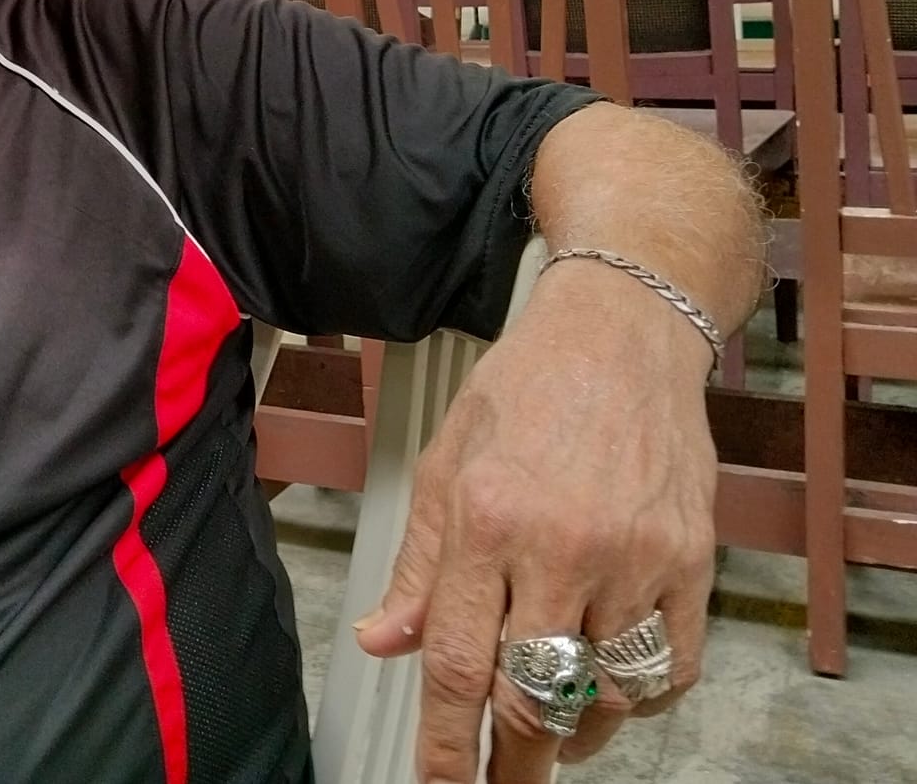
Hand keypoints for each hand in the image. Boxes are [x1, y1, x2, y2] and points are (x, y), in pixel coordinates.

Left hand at [352, 263, 717, 781]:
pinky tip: (607, 690)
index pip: (461, 663)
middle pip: (534, 695)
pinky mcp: (691, 562)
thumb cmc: (528, 389)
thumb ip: (420, 566)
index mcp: (487, 520)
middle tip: (504, 779)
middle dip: (515, 758)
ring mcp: (635, 557)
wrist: (621, 336)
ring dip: (575, 730)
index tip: (443, 781)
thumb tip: (384, 641)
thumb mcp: (446, 464)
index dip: (449, 743)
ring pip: (604, 693)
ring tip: (552, 732)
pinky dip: (637, 696)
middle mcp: (562, 545)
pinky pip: (668, 667)